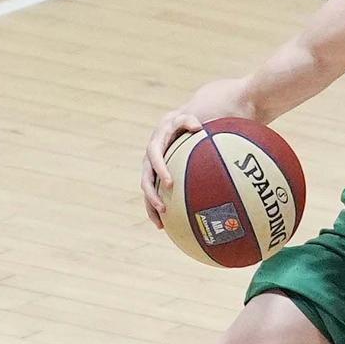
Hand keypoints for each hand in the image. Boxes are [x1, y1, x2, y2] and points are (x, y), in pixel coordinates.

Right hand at [141, 110, 202, 225]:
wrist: (176, 125)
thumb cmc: (185, 122)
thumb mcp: (187, 118)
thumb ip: (189, 120)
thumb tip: (198, 127)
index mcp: (156, 144)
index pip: (154, 157)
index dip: (160, 170)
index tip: (168, 183)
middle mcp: (150, 159)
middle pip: (146, 179)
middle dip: (152, 195)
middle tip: (163, 207)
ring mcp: (151, 170)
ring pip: (147, 191)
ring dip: (151, 207)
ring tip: (160, 223)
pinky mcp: (156, 177)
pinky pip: (154, 194)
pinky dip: (157, 209)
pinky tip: (166, 226)